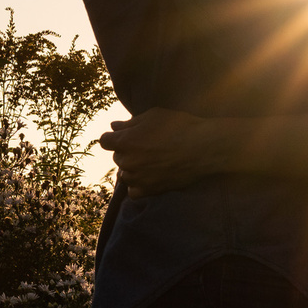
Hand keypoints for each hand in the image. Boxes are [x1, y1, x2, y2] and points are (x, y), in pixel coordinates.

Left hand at [99, 107, 221, 195]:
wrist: (203, 147)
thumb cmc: (179, 126)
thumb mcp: (152, 116)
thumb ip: (129, 123)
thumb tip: (113, 126)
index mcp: (125, 141)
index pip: (104, 141)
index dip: (113, 137)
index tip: (124, 135)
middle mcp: (128, 161)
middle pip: (117, 157)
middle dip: (126, 151)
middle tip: (145, 145)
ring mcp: (139, 178)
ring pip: (124, 174)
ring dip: (132, 168)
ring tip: (149, 161)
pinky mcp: (151, 190)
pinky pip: (134, 192)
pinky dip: (137, 185)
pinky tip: (148, 177)